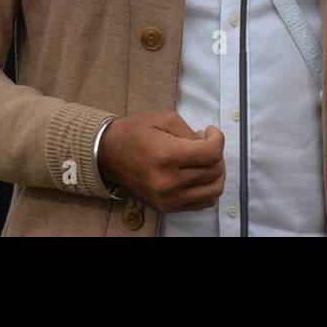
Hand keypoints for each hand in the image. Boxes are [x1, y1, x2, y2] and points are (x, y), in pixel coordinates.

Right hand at [97, 112, 224, 211]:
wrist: (109, 154)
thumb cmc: (135, 132)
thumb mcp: (165, 119)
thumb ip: (192, 133)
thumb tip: (210, 145)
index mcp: (167, 156)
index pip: (211, 154)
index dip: (217, 139)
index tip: (210, 131)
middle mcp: (168, 182)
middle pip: (214, 171)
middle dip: (216, 153)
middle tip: (204, 142)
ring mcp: (168, 198)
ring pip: (214, 190)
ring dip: (216, 172)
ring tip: (203, 159)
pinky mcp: (168, 207)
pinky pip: (203, 202)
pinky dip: (208, 187)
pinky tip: (198, 173)